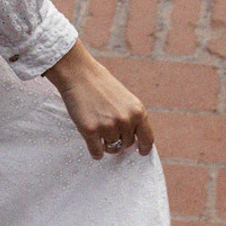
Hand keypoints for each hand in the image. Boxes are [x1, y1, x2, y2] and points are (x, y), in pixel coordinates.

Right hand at [44, 40, 153, 160]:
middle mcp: (125, 120)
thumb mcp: (125, 99)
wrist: (78, 72)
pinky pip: (97, 153)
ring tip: (97, 123)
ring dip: (105, 142)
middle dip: (118, 138)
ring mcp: (108, 126)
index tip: (140, 151)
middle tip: (106, 123)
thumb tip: (135, 143)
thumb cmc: (101, 84)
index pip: (147, 140)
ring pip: (111, 149)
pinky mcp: (91, 131)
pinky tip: (90, 135)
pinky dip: (94, 149)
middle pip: (126, 145)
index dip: (143, 147)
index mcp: (138, 111)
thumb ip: (132, 118)